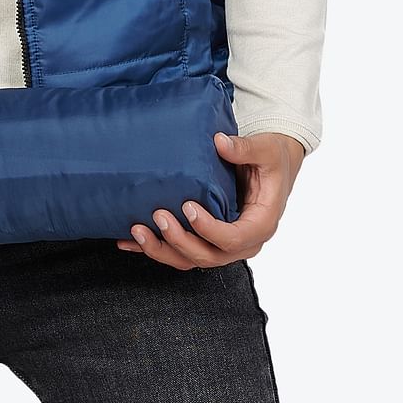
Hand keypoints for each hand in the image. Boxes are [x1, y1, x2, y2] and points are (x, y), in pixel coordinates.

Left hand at [115, 130, 305, 269]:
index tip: (188, 208)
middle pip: (209, 256)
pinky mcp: (207, 238)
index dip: (209, 229)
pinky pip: (181, 251)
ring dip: (162, 250)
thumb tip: (220, 142)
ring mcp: (223, 243)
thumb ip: (245, 148)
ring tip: (136, 232)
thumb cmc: (272, 159)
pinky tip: (129, 241)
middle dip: (180, 240)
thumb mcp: (266, 150)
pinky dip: (156, 248)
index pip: (233, 238)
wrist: (273, 165)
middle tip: (158, 215)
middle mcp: (242, 241)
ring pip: (191, 259)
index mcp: (260, 223)